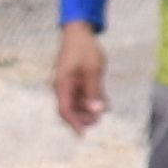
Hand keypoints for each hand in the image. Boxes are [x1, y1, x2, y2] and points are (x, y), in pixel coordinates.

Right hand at [50, 20, 104, 135]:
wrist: (79, 33)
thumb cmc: (85, 50)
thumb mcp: (93, 71)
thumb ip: (94, 91)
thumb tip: (97, 112)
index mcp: (62, 85)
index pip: (65, 110)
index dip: (74, 124)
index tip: (83, 135)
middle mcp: (62, 86)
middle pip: (70, 109)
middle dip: (83, 117)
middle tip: (99, 120)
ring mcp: (68, 83)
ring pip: (77, 103)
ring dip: (89, 109)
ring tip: (104, 109)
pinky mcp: (75, 80)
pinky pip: (82, 95)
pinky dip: (92, 100)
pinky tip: (105, 102)